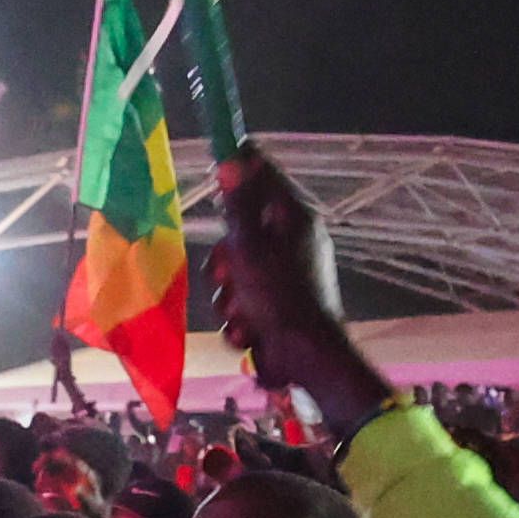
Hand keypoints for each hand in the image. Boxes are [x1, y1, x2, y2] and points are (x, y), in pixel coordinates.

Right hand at [215, 145, 392, 431]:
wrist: (305, 357)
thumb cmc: (280, 295)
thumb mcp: (250, 247)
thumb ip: (237, 206)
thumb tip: (231, 160)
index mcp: (292, 218)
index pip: (262, 173)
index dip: (236, 168)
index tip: (213, 169)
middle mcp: (290, 241)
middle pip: (238, 230)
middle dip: (224, 259)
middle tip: (227, 274)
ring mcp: (283, 276)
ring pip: (234, 273)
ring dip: (229, 297)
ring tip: (241, 312)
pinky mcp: (274, 307)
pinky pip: (241, 303)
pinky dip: (240, 319)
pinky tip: (249, 331)